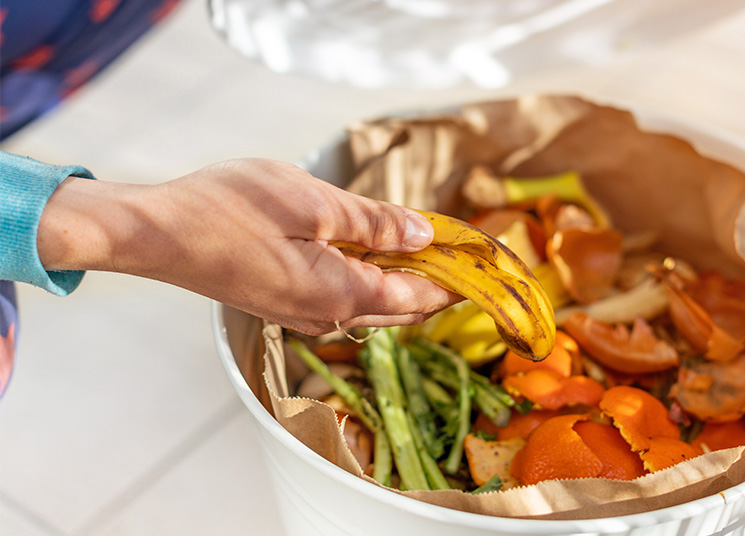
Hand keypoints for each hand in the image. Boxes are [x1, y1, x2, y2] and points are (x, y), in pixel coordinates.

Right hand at [38, 158, 461, 333]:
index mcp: (342, 294)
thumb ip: (374, 222)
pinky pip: (342, 297)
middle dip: (436, 280)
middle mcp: (326, 316)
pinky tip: (366, 249)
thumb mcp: (314, 203)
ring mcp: (301, 313)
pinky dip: (368, 276)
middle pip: (401, 306)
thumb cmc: (227, 211)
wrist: (154, 234)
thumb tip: (422, 236)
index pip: (421, 297)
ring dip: (401, 277)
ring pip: (372, 303)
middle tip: (457, 247)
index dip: (456, 276)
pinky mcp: (282, 302)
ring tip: (419, 242)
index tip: (482, 256)